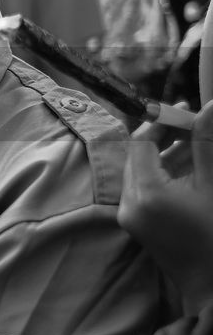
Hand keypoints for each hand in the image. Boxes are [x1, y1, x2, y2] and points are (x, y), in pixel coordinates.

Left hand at [119, 102, 212, 308]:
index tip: (185, 111)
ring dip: (167, 157)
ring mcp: (132, 217)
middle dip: (164, 139)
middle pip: (138, 157)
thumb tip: (208, 107)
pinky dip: (165, 176)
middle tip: (193, 126)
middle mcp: (129, 204)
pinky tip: (192, 171)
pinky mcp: (140, 227)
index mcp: (145, 192)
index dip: (163, 124)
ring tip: (197, 146)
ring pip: (142, 173)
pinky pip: (146, 191)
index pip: (141, 143)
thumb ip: (207, 144)